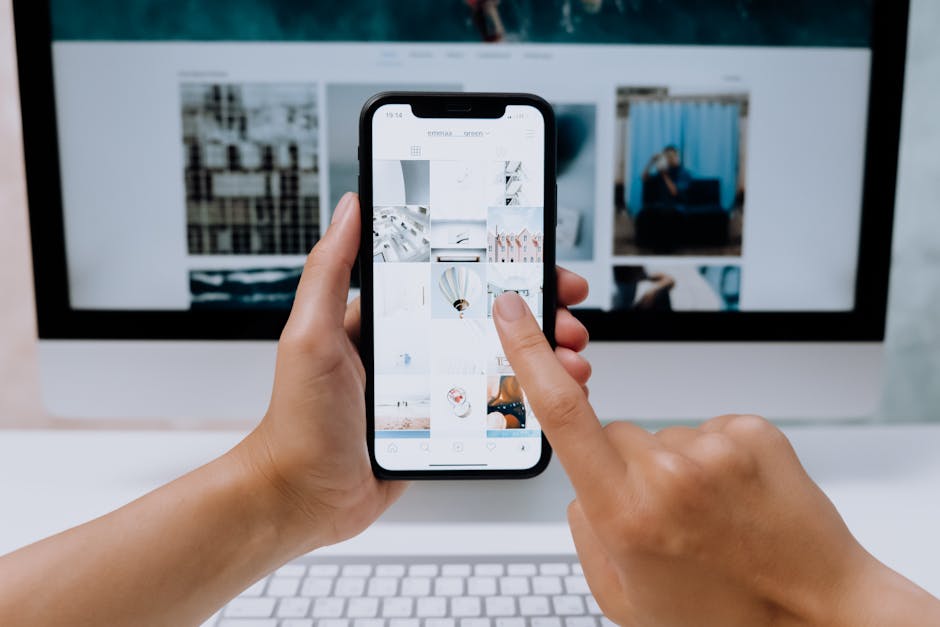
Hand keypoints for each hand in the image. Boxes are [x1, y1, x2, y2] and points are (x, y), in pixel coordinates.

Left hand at [234, 193, 593, 550]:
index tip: (539, 261)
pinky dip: (527, 399)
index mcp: (390, 319)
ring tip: (570, 362)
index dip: (501, 268)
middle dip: (536, 316)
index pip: (455, 279)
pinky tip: (550, 398)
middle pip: (489, 320)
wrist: (302, 497)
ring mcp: (433, 388)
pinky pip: (491, 406)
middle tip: (569, 319)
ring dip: (541, 358)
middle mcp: (416, 349)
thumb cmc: (299, 418)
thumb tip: (350, 206)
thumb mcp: (311, 334)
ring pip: (500, 362)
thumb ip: (329, 270)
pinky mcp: (443, 427)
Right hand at [492, 292, 939, 626]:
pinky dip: (714, 459)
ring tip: (711, 517)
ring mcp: (715, 449)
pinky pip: (706, 429)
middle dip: (623, 467)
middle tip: (666, 518)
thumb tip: (580, 486)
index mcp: (625, 515)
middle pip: (613, 433)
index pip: (561, 412)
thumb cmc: (725, 616)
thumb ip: (584, 534)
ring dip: (674, 467)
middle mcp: (668, 474)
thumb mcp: (623, 598)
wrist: (819, 613)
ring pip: (662, 436)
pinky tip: (736, 500)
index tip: (512, 310)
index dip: (527, 351)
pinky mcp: (753, 431)